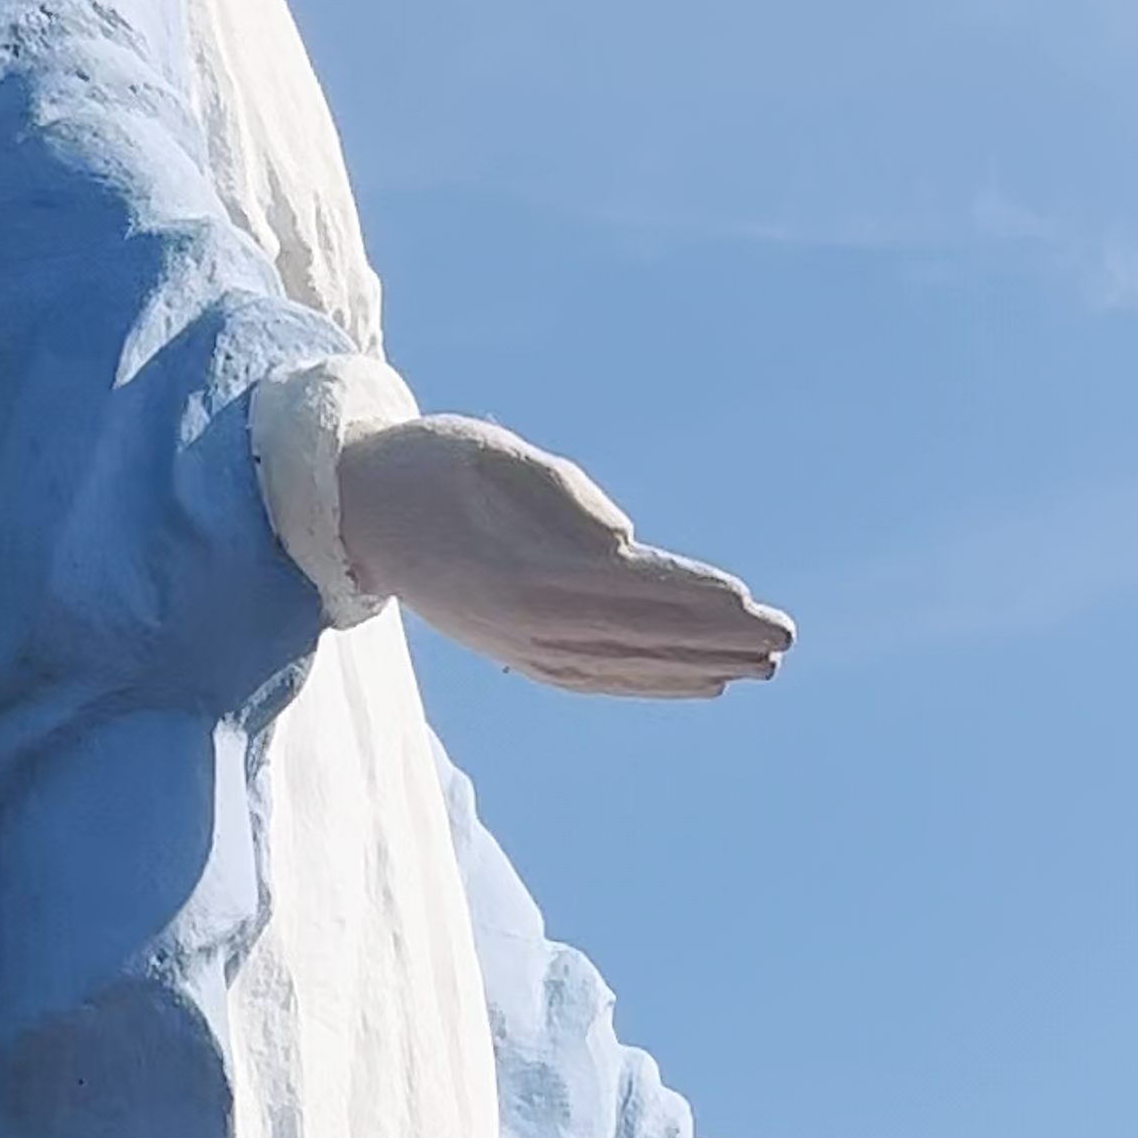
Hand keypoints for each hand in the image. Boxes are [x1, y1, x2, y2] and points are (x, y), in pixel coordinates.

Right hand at [333, 413, 789, 699]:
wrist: (354, 514)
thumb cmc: (428, 464)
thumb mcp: (492, 453)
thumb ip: (559, 492)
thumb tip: (626, 541)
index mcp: (522, 569)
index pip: (628, 588)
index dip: (691, 597)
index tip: (749, 601)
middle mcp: (527, 622)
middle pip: (639, 636)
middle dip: (716, 639)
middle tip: (783, 642)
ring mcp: (522, 646)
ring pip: (627, 666)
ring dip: (698, 668)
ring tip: (760, 667)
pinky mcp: (520, 652)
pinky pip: (600, 679)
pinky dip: (654, 683)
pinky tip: (701, 684)